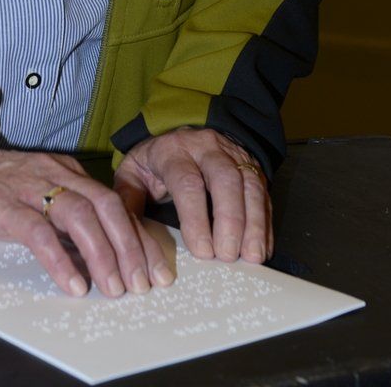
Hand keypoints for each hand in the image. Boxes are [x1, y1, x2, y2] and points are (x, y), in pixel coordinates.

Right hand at [0, 146, 173, 296]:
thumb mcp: (37, 193)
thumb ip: (64, 216)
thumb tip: (98, 255)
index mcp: (66, 171)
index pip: (112, 201)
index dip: (137, 235)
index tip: (154, 269)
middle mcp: (53, 174)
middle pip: (104, 205)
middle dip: (129, 245)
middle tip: (142, 283)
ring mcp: (27, 188)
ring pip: (77, 214)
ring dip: (102, 253)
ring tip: (114, 287)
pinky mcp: (0, 206)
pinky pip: (36, 231)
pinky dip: (59, 259)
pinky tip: (73, 284)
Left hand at [113, 128, 272, 263]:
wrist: (182, 134)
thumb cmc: (155, 162)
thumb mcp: (133, 174)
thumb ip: (129, 203)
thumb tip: (126, 239)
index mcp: (174, 151)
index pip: (187, 182)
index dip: (196, 218)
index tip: (201, 251)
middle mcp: (207, 148)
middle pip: (225, 180)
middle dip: (230, 220)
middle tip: (227, 256)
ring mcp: (234, 156)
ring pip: (250, 185)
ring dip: (253, 223)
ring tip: (251, 257)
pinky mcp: (252, 168)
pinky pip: (263, 194)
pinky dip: (264, 223)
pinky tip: (261, 248)